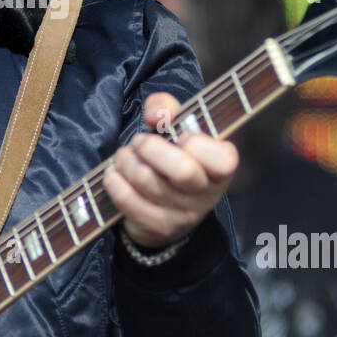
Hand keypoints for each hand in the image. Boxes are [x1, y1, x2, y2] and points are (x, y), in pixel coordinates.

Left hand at [102, 92, 237, 248]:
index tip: (180, 136)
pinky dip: (114, 180)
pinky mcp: (158, 227)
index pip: (223, 159)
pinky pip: (127, 199)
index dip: (197, 143)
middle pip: (182, 171)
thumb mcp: (176, 129)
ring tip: (125, 157)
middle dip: (149, 147)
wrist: (167, 211)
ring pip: (147, 181)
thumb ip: (167, 108)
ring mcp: (184, 215)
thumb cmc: (174, 158)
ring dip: (126, 161)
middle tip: (139, 142)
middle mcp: (208, 194)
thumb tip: (155, 113)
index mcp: (221, 167)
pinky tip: (115, 174)